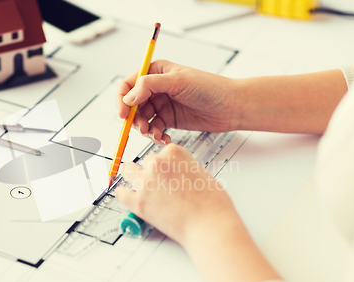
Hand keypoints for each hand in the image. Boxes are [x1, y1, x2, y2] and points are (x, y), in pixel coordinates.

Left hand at [114, 144, 237, 245]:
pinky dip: (124, 195)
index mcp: (174, 152)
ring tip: (139, 187)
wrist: (210, 226)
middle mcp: (157, 163)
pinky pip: (120, 193)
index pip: (160, 154)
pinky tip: (129, 198)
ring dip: (133, 178)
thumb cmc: (212, 204)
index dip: (164, 166)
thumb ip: (183, 169)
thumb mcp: (201, 174)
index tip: (166, 174)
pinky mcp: (138, 202)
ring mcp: (145, 182)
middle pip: (145, 162)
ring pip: (127, 171)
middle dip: (150, 172)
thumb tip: (175, 174)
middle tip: (157, 185)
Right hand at [116, 60, 237, 144]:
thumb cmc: (209, 88)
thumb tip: (128, 97)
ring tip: (156, 135)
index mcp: (155, 72)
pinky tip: (164, 138)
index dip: (122, 99)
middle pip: (132, 105)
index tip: (123, 114)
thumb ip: (149, 86)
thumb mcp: (178, 81)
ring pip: (141, 119)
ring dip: (145, 130)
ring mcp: (162, 105)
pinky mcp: (169, 119)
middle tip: (143, 129)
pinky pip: (154, 129)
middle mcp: (156, 88)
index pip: (128, 84)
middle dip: (134, 119)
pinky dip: (155, 136)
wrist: (231, 106)